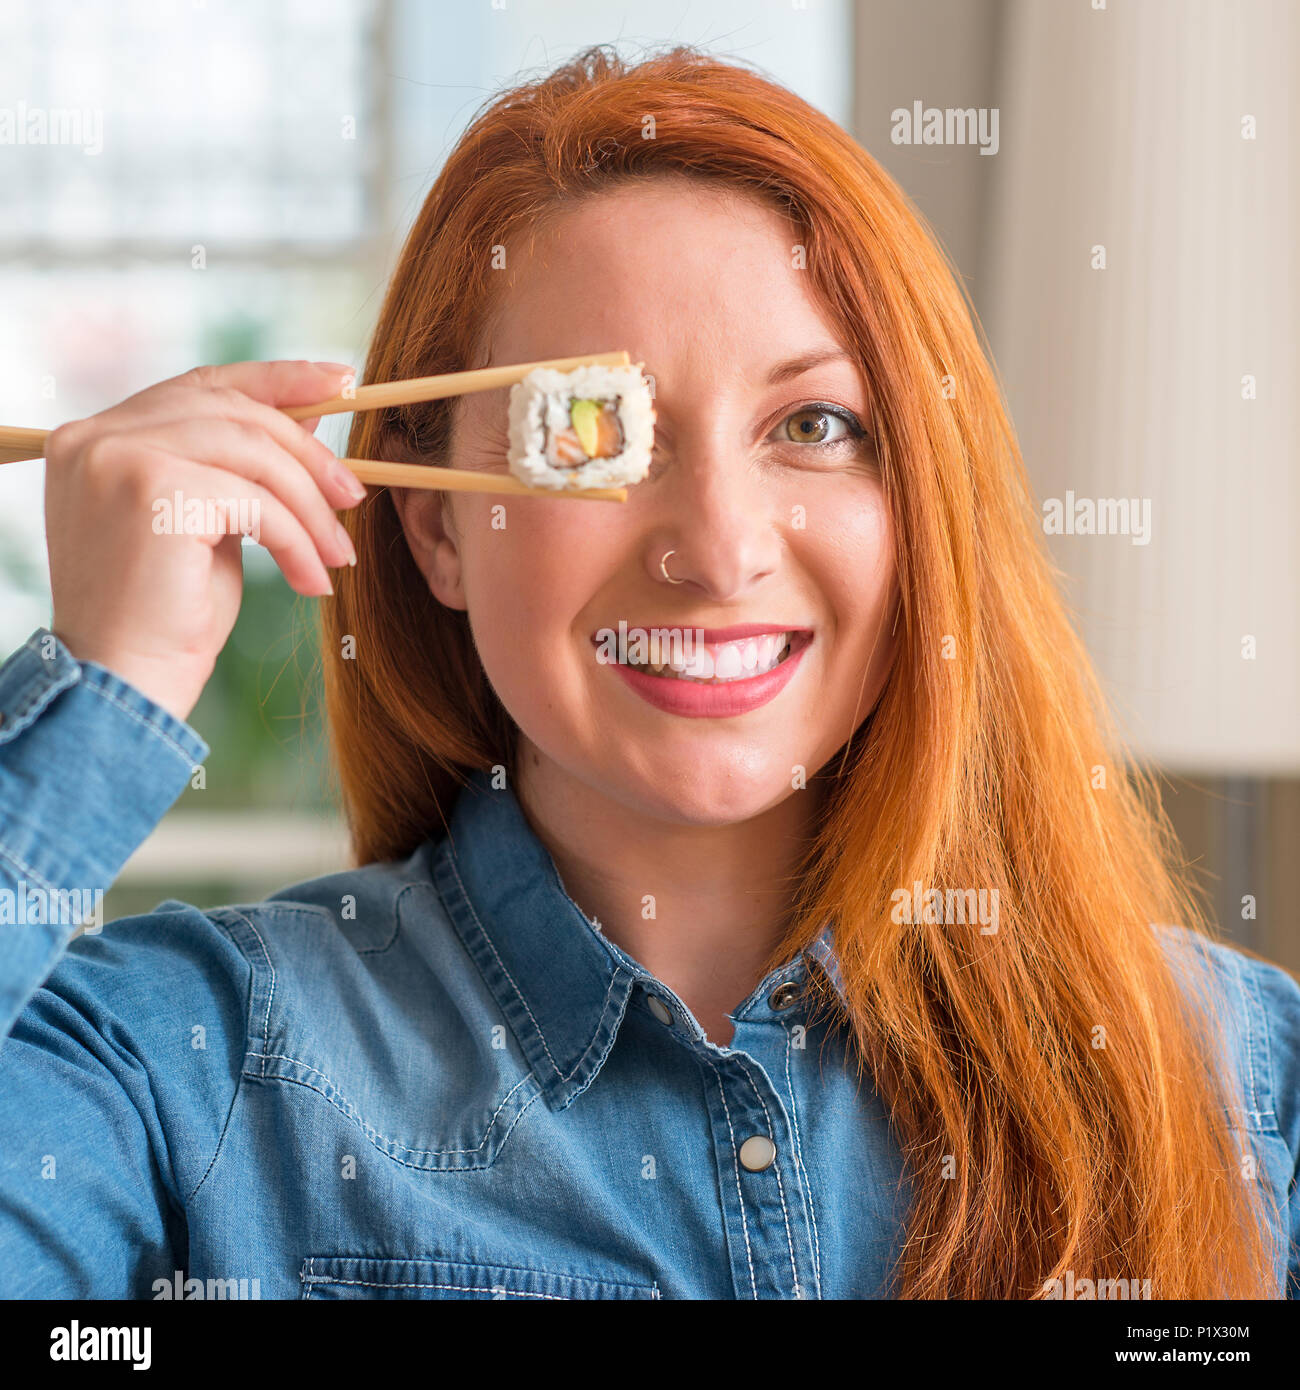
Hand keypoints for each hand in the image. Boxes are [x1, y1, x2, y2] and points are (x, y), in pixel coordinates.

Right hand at [44, 359, 363, 722]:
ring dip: (310, 507)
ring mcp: (119, 456)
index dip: (277, 379)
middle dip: (308, 455)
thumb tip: (310, 417)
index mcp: (100, 436)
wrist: (126, 683)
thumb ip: (243, 467)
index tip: (341, 382)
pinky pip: (256, 501)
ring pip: (253, 454)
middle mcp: (98, 435)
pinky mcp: (153, 489)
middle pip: (234, 413)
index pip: (201, 384)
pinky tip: (310, 580)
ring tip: (338, 555)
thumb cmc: (167, 616)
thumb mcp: (212, 524)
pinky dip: (297, 541)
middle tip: (354, 497)